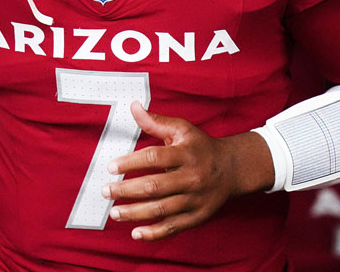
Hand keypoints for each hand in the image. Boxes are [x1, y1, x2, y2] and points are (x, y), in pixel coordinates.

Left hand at [102, 101, 272, 240]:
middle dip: (126, 190)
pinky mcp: (197, 216)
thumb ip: (156, 122)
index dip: (130, 162)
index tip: (111, 167)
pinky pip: (173, 227)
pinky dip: (153, 233)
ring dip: (135, 212)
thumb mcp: (182, 130)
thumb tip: (134, 107)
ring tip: (115, 212)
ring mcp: (195, 199)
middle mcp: (191, 177)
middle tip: (106, 191)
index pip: (154, 157)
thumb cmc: (202, 147)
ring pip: (162, 209)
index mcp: (186, 154)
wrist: (233, 169)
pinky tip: (135, 232)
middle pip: (155, 186)